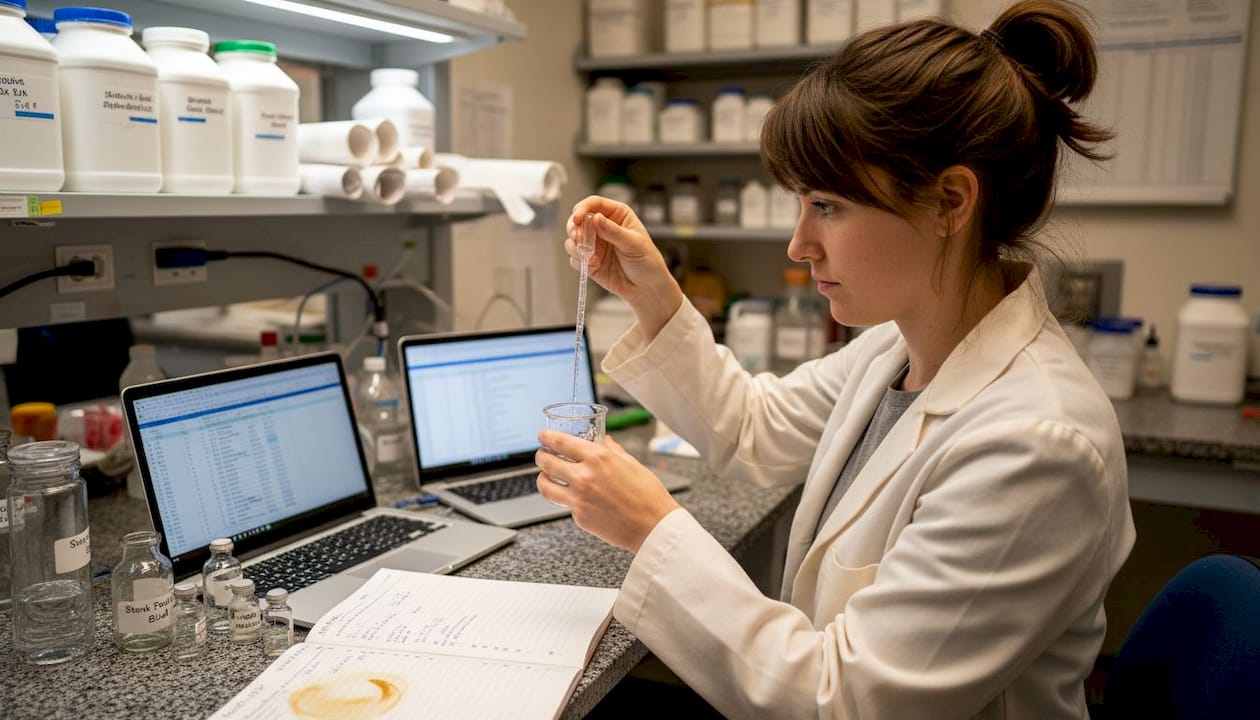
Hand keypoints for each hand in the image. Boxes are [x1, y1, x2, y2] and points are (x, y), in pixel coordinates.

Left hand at [535, 431, 680, 552]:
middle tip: (543, 455)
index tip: (543, 435)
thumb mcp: (631, 463)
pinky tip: (574, 495)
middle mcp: (584, 477)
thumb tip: (604, 440)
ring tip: (546, 476)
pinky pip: (564, 504)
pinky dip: (565, 498)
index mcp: (598, 458)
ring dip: (542, 478)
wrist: (653, 526)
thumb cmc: (648, 495)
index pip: (560, 442)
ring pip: (544, 485)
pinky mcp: (579, 517)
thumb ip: (612, 450)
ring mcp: (578, 499)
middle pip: (546, 462)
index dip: (547, 437)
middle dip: (541, 456)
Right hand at [567, 195, 683, 338]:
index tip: (577, 218)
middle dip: (574, 228)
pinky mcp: (589, 260)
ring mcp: (595, 244)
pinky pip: (575, 257)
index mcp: (617, 215)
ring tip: (589, 256)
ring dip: (576, 246)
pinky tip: (593, 266)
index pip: (594, 203)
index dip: (583, 208)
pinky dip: (579, 261)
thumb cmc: (647, 262)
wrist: (647, 288)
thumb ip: (613, 231)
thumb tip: (596, 218)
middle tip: (578, 239)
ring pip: (573, 239)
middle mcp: (603, 227)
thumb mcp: (633, 244)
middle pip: (578, 219)